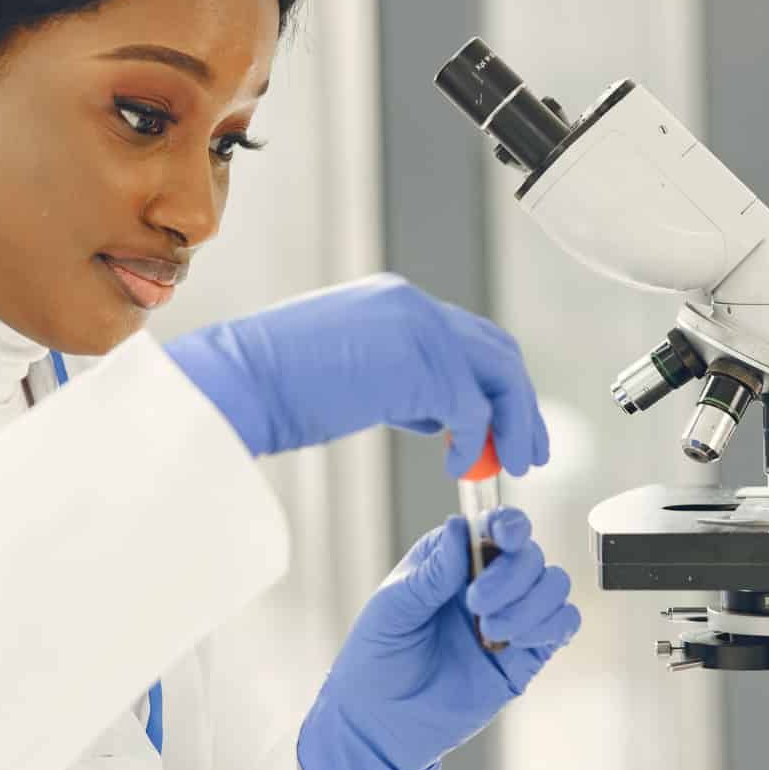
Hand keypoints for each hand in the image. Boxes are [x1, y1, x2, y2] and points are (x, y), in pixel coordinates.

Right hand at [164, 273, 547, 475]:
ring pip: (499, 374)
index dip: (492, 384)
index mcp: (394, 302)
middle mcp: (413, 305)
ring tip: (515, 464)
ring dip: (514, 422)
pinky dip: (476, 442)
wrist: (238, 382)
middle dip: (520, 403)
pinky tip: (460, 467)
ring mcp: (419, 329)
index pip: (467, 338)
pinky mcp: (419, 365)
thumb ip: (398, 382)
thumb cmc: (274, 387)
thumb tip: (436, 414)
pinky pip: (472, 409)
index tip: (503, 426)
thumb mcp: (350, 375)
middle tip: (529, 449)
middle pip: (496, 350)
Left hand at [296, 507, 579, 769]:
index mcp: (452, 560)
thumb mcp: (394, 609)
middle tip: (476, 605)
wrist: (382, 724)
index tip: (504, 536)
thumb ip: (432, 573)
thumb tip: (459, 526)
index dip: (509, 524)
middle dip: (511, 575)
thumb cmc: (376, 658)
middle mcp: (486, 581)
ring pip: (553, 584)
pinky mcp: (525, 656)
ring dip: (531, 602)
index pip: (493, 526)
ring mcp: (509, 617)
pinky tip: (517, 641)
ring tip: (492, 631)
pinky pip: (563, 625)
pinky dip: (552, 625)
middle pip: (530, 554)